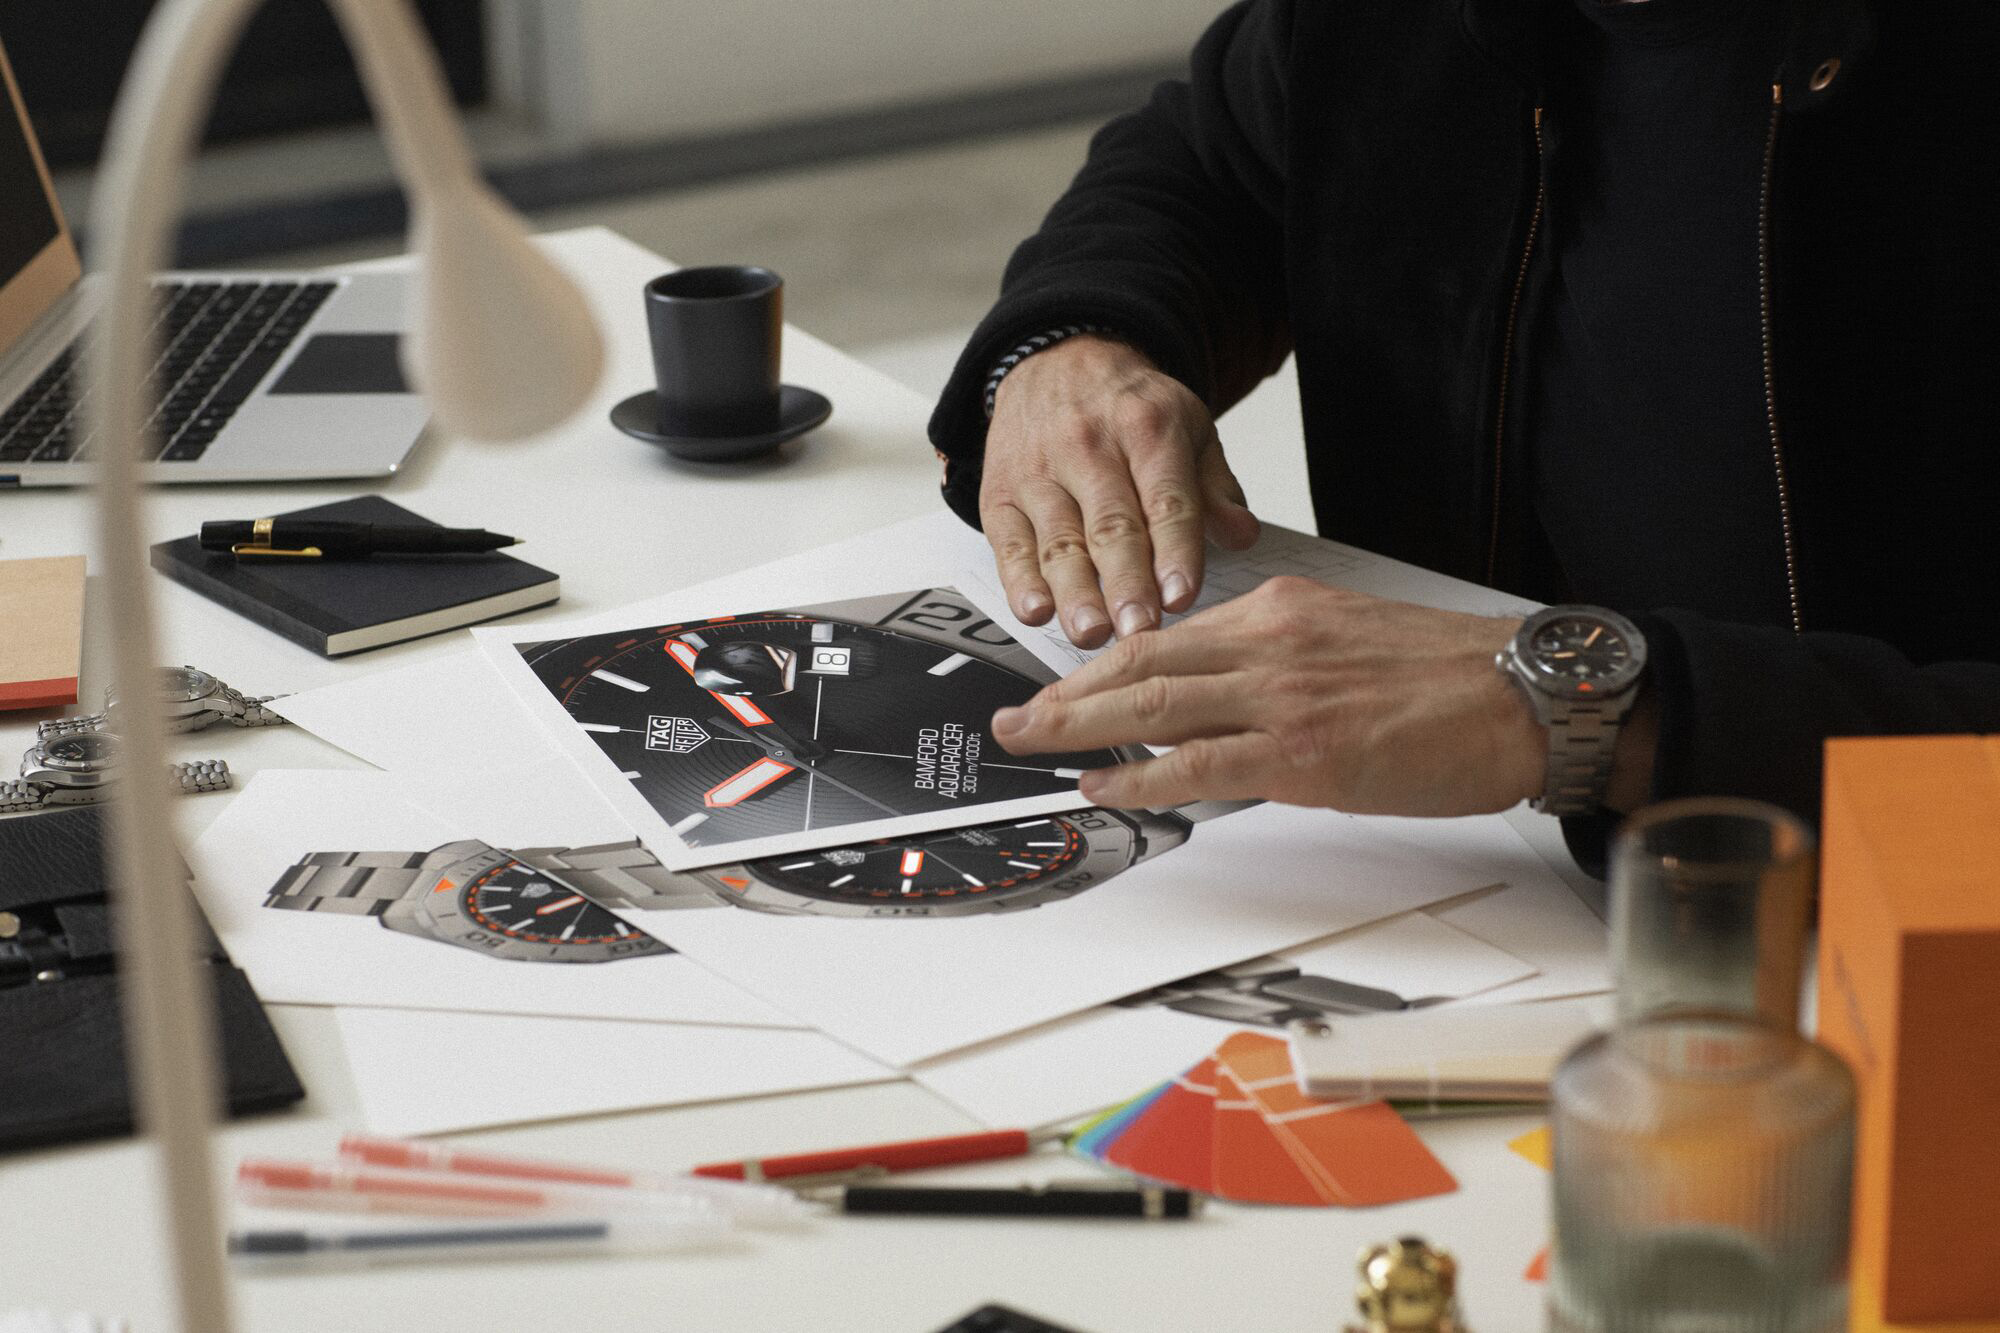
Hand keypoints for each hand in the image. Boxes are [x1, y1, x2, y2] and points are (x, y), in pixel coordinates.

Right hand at [981, 335, 1260, 648]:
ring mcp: (1039, 473)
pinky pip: (1009, 543)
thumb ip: (1215, 488)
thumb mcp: (1188, 427)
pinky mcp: (1001, 495)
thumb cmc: (1127, 409)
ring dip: (1075, 593)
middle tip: (1140, 630)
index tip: (1181, 596)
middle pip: (1111, 526)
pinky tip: (1035, 610)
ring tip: (1091, 633)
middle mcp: (1089, 449)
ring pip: (1059, 541)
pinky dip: (1018, 581)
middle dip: (1126, 584)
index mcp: (1147, 430)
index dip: (1175, 551)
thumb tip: (1242, 534)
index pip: (1166, 499)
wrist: (1057, 361)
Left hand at [988, 577, 1547, 816]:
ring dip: (1078, 727)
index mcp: (1282, 612)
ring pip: (1152, 703)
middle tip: (1016, 715)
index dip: (1104, 664)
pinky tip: (1102, 784)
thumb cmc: (1450, 680)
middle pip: (1141, 662)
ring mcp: (1281, 694)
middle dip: (1067, 692)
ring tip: (1030, 744)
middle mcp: (1270, 641)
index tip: (1065, 685)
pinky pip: (1196, 762)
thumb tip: (1226, 703)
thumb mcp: (1349, 644)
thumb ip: (1281, 662)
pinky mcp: (1301, 750)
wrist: (1522, 696)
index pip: (1169, 638)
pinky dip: (1139, 774)